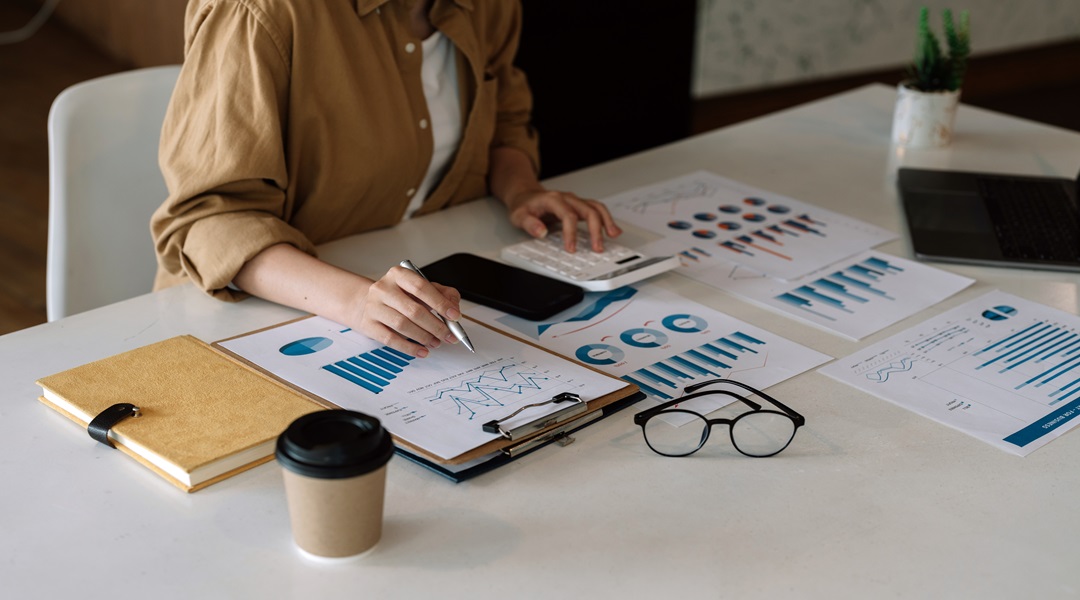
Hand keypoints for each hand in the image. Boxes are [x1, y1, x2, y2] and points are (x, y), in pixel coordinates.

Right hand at [348, 264, 463, 357]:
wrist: (368, 303)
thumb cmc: (399, 296)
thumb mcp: (420, 288)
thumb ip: (441, 294)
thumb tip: (454, 308)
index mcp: (399, 274)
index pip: (421, 287)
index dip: (440, 303)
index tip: (454, 316)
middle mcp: (383, 288)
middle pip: (414, 310)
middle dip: (436, 326)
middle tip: (449, 335)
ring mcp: (373, 306)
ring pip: (403, 325)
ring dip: (424, 337)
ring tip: (436, 342)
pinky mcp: (368, 324)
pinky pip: (391, 339)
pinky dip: (409, 348)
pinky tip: (422, 351)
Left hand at [505, 188, 622, 252]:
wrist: (525, 195)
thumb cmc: (523, 206)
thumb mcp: (518, 216)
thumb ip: (530, 224)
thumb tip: (542, 232)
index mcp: (553, 200)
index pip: (568, 215)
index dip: (571, 233)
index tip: (571, 249)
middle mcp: (567, 198)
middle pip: (588, 210)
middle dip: (595, 229)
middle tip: (597, 247)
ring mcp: (575, 201)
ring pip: (596, 208)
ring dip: (606, 221)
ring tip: (614, 235)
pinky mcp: (579, 206)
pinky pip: (596, 210)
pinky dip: (606, 220)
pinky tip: (612, 230)